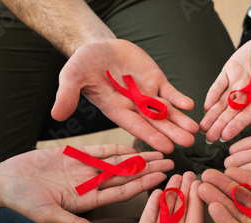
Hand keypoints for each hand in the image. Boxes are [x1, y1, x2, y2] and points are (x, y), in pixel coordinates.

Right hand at [0, 144, 172, 222]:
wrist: (7, 180)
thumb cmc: (24, 202)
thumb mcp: (49, 216)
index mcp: (89, 200)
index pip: (122, 192)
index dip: (142, 186)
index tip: (161, 181)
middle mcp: (92, 184)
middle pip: (127, 176)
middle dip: (149, 170)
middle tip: (171, 164)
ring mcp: (86, 169)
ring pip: (119, 162)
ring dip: (139, 157)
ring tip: (160, 153)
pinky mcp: (77, 154)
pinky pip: (102, 150)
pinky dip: (118, 147)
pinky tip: (136, 146)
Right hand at [51, 39, 198, 153]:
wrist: (98, 48)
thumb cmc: (83, 64)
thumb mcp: (72, 76)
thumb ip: (67, 95)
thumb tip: (56, 115)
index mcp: (116, 110)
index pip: (136, 126)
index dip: (150, 136)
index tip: (166, 147)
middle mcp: (135, 107)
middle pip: (156, 122)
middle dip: (172, 131)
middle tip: (188, 142)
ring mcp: (147, 95)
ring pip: (167, 111)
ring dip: (180, 120)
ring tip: (195, 129)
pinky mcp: (156, 81)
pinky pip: (170, 92)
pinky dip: (179, 98)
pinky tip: (190, 105)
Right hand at [99, 172, 214, 222]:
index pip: (196, 222)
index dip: (199, 202)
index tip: (202, 184)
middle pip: (182, 214)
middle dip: (186, 193)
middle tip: (189, 173)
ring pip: (165, 213)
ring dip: (170, 195)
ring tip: (174, 177)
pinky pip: (147, 220)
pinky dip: (152, 206)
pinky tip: (157, 192)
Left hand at [200, 33, 250, 142]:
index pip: (246, 116)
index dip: (236, 126)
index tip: (226, 136)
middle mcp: (247, 95)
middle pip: (231, 113)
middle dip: (219, 125)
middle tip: (209, 137)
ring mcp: (237, 84)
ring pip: (221, 102)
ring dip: (212, 115)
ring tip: (203, 127)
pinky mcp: (229, 71)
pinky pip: (218, 84)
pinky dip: (212, 94)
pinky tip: (206, 106)